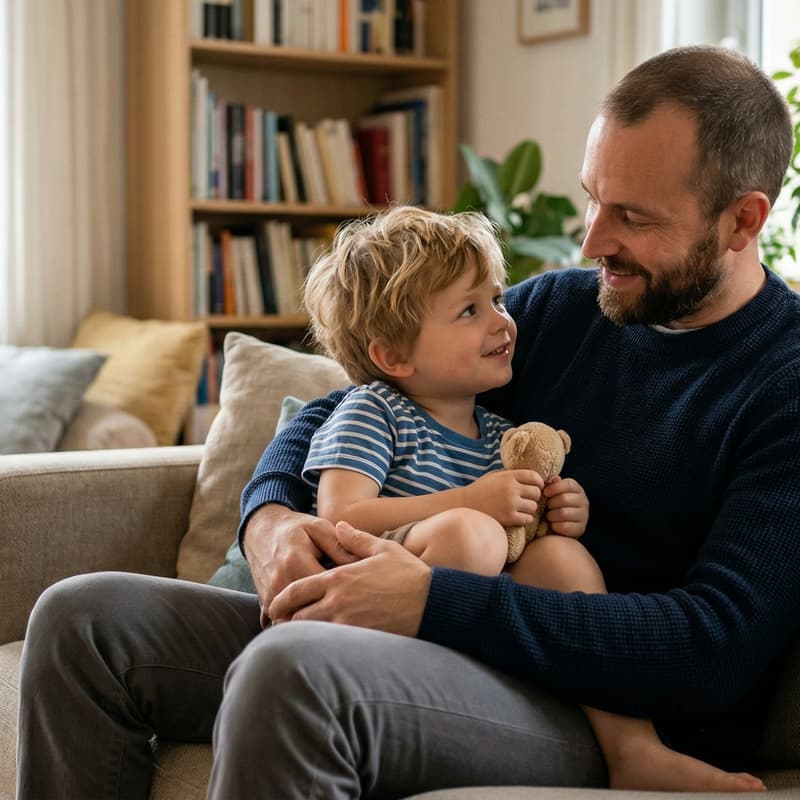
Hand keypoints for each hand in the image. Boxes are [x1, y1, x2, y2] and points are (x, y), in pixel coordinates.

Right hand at [242, 504, 357, 622]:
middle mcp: (279, 581)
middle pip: (310, 610)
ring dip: (315, 621)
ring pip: (296, 621)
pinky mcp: (264, 602)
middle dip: (332, 613)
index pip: (325, 589)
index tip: (361, 594)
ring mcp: (269, 594)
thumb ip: (340, 546)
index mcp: (296, 562)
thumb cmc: (296, 528)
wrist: (262, 529)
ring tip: (335, 617)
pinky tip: (315, 618)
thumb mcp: (319, 528)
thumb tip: (363, 566)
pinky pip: (284, 621)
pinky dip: (299, 622)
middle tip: (352, 611)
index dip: (346, 593)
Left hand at [268, 521, 431, 636]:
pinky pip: (329, 646)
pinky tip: (320, 647)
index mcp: (339, 579)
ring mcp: (347, 624)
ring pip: (310, 634)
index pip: (296, 590)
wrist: (432, 602)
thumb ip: (356, 538)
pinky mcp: (358, 640)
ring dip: (302, 634)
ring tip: (296, 637)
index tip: (274, 606)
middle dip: (287, 620)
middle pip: (297, 616)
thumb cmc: (408, 574)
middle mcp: (337, 602)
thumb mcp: (382, 548)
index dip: (280, 600)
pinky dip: (320, 646)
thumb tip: (339, 526)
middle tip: (281, 624)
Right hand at [463, 469, 542, 525]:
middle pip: (537, 493)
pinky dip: (525, 519)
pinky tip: (518, 516)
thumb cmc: (481, 489)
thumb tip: (531, 476)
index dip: (539, 482)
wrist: (465, 505)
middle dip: (534, 497)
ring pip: (533, 507)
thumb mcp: (495, 476)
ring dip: (530, 509)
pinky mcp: (508, 518)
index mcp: (508, 476)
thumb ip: (511, 475)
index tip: (537, 487)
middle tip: (527, 499)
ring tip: (521, 509)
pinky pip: (528, 519)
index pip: (534, 476)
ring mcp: (510, 504)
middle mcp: (511, 489)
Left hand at [543, 477, 588, 537]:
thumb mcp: (554, 492)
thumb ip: (553, 484)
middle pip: (564, 499)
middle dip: (551, 503)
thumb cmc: (556, 505)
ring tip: (549, 516)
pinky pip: (564, 526)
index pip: (568, 484)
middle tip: (547, 506)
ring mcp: (584, 516)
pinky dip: (555, 526)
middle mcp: (584, 501)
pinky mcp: (580, 529)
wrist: (563, 524)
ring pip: (563, 513)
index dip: (554, 488)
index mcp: (577, 489)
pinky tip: (553, 525)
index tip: (545, 493)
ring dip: (552, 515)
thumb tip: (554, 479)